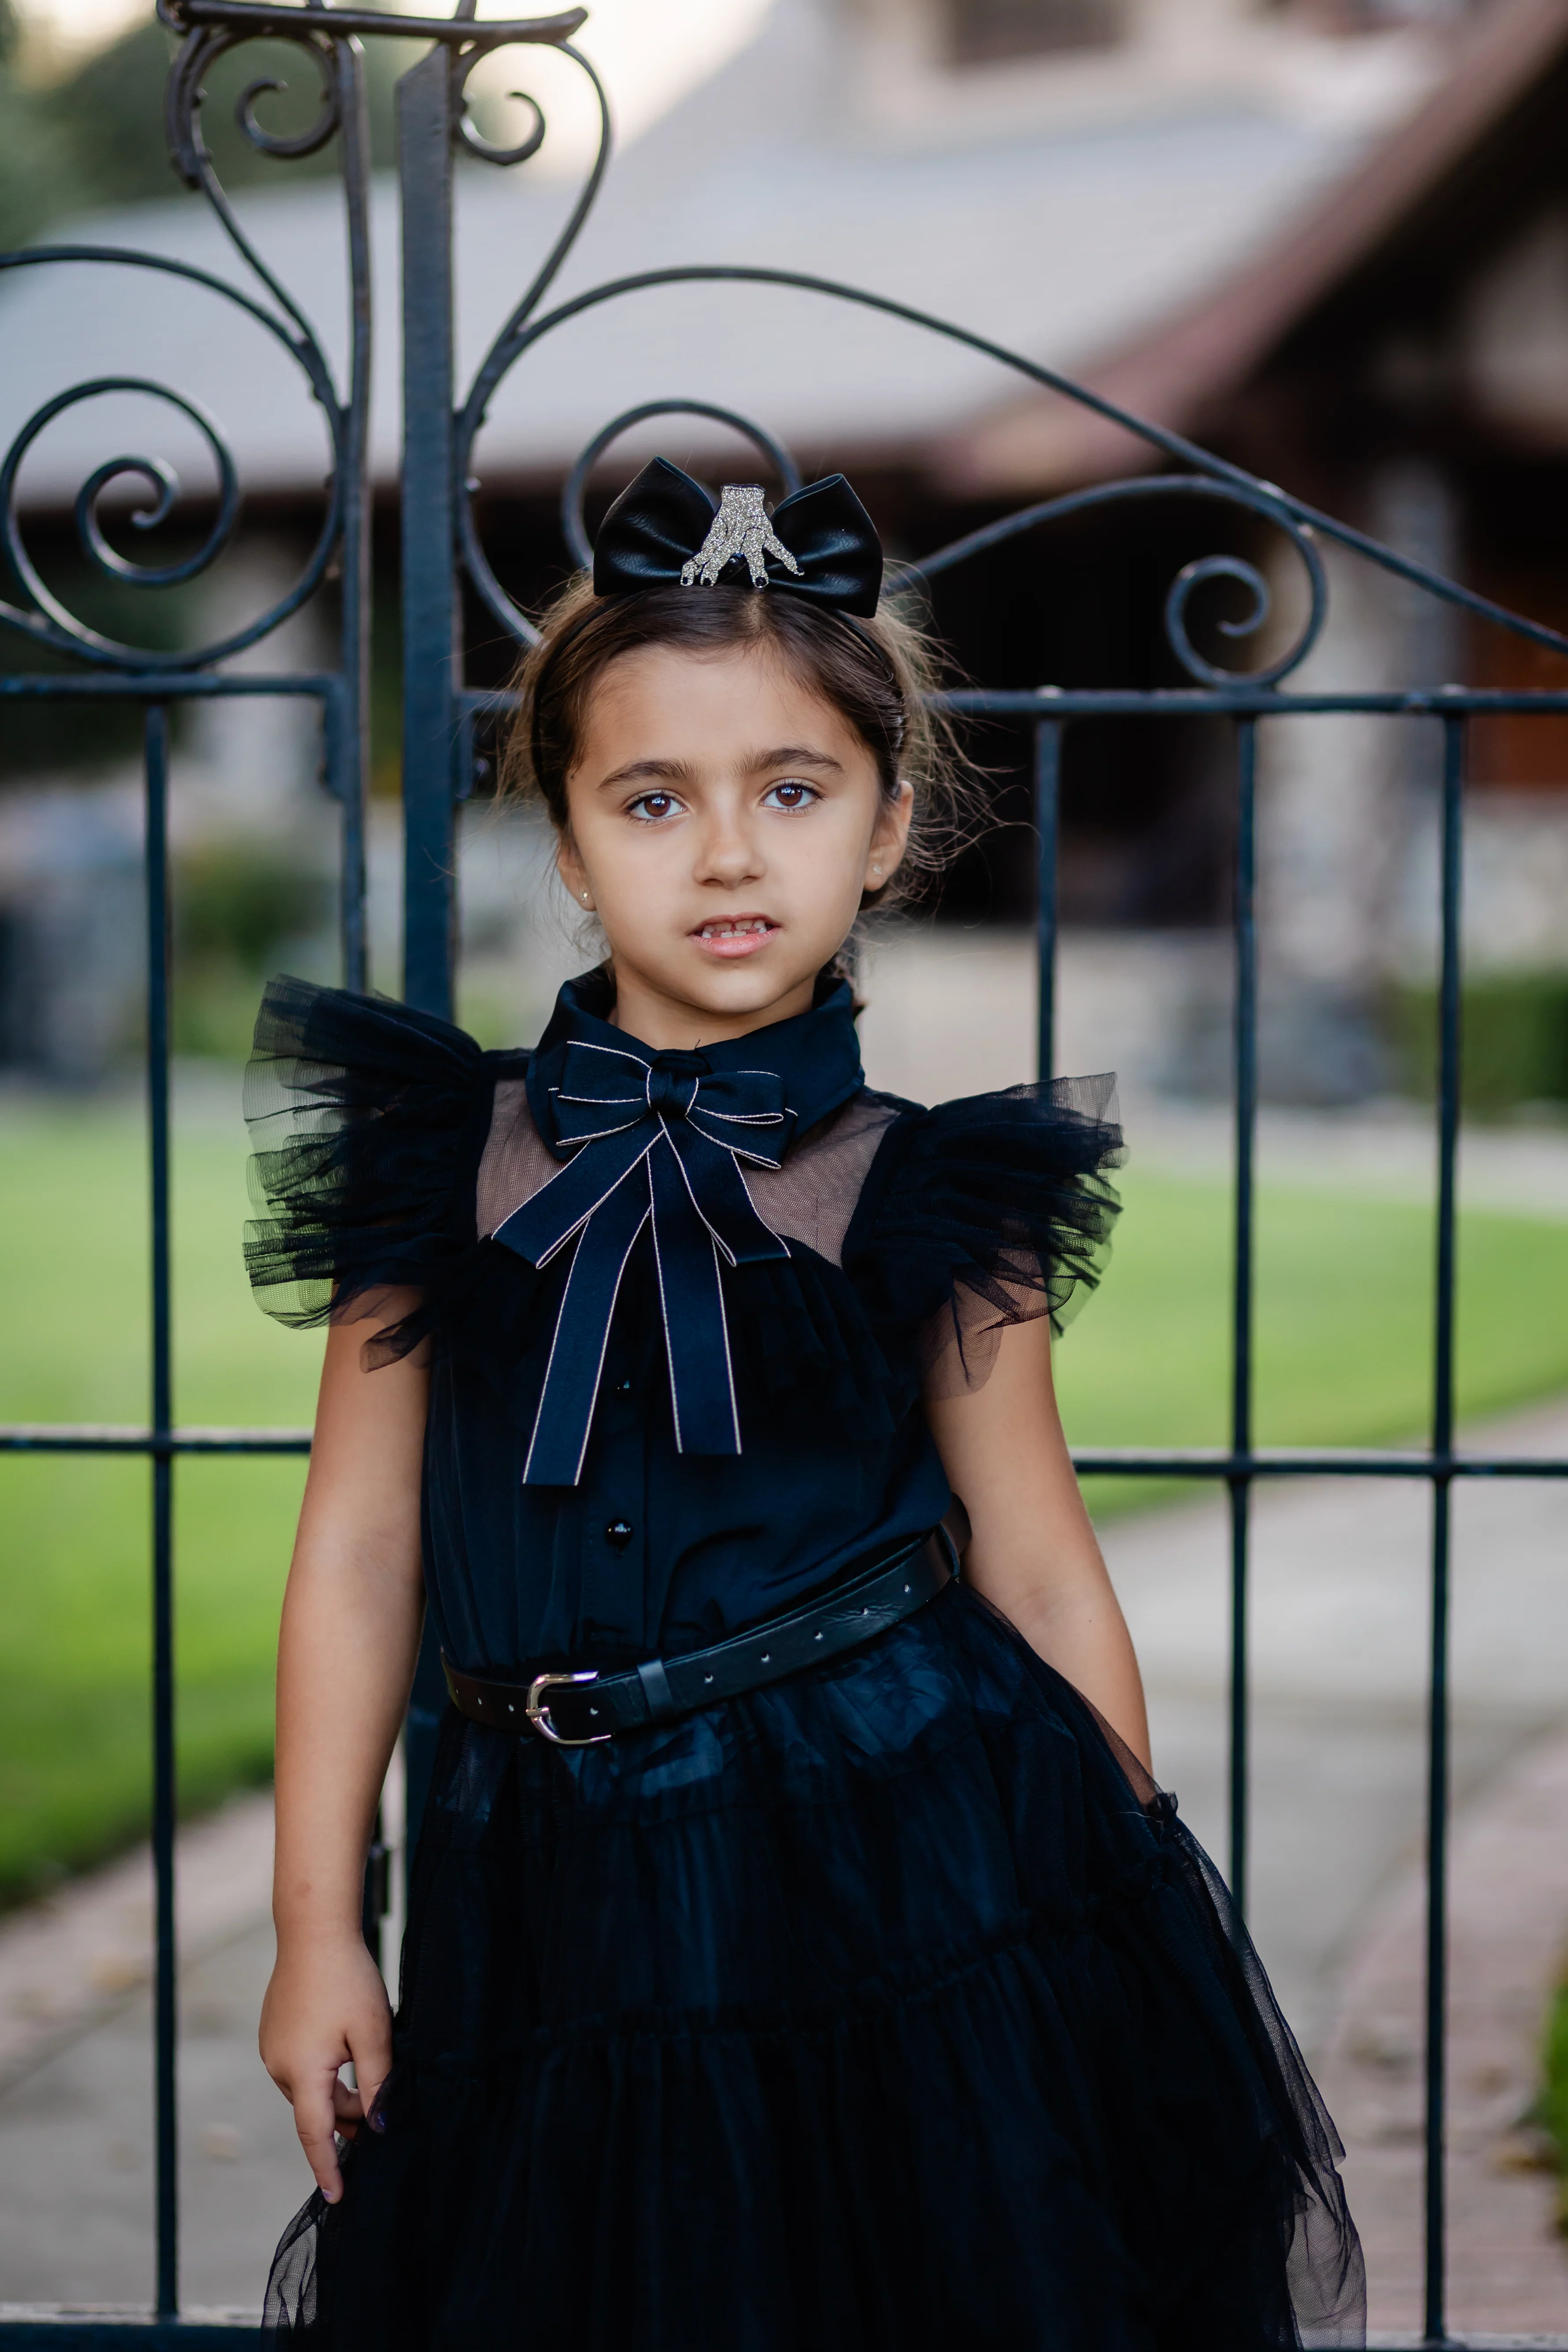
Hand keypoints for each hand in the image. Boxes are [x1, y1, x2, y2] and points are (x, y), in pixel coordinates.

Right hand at [260, 1935, 392, 2202]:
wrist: (313, 1931)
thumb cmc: (347, 1978)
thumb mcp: (374, 2033)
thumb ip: (378, 2084)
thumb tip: (378, 2126)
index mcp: (303, 2071)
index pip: (316, 2134)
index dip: (329, 2167)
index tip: (337, 2196)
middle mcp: (279, 2065)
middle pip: (316, 2110)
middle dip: (346, 2119)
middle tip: (380, 2113)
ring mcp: (272, 2048)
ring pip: (310, 2088)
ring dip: (337, 2091)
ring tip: (369, 2068)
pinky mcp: (273, 2033)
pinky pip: (300, 2067)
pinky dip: (324, 2072)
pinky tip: (345, 2047)